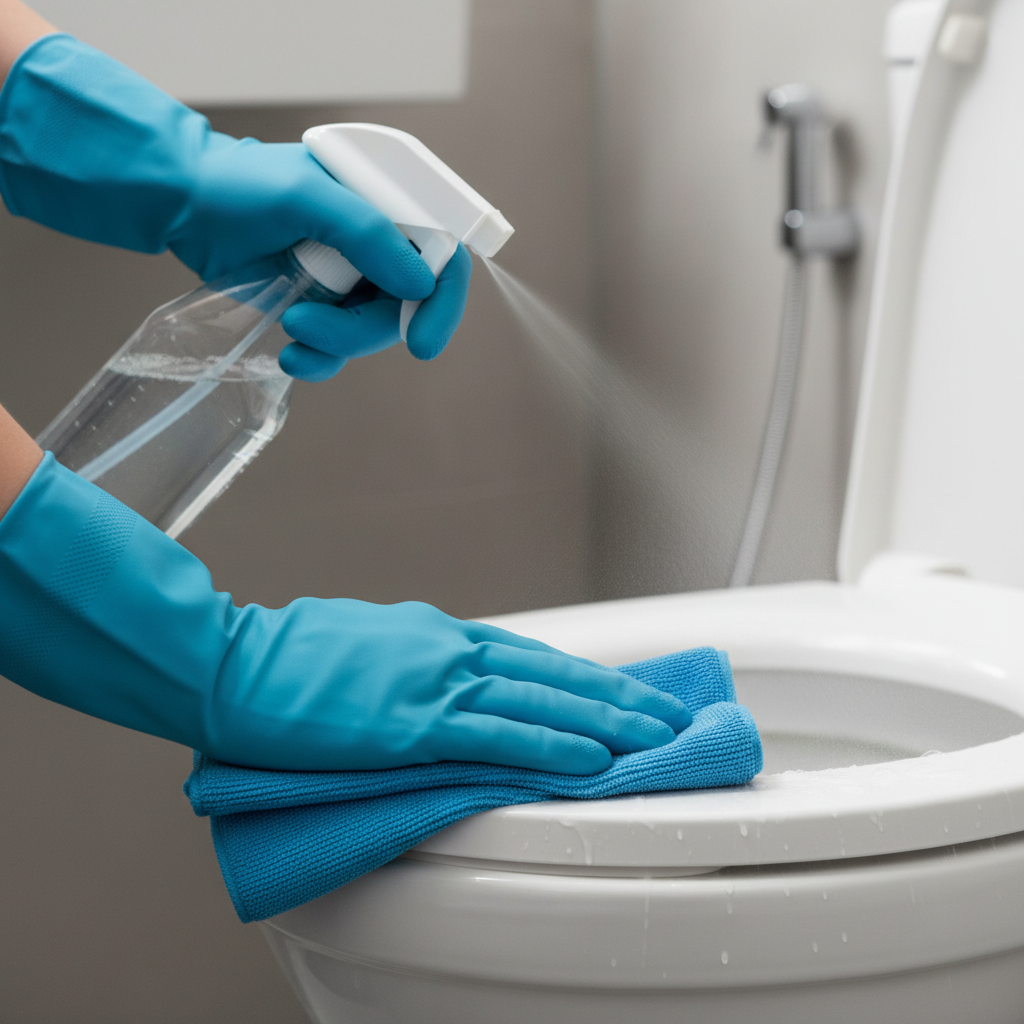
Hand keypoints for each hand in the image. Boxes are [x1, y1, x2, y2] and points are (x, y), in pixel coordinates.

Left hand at [0, 34, 469, 377]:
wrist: (181, 203)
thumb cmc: (238, 183)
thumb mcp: (305, 196)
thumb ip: (367, 234)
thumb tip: (421, 283)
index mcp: (387, 205)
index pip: (443, 253)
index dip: (442, 299)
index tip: (420, 342)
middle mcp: (377, 244)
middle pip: (406, 306)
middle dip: (365, 328)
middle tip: (313, 328)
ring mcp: (349, 277)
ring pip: (371, 331)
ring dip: (337, 343)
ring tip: (292, 329)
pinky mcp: (321, 305)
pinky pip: (339, 347)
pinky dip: (322, 359)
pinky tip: (293, 355)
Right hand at [0, 456, 691, 773]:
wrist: (231, 662)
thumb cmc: (283, 656)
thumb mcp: (363, 645)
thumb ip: (410, 660)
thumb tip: (434, 678)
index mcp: (434, 633)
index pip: (527, 654)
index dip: (578, 674)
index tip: (617, 687)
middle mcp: (448, 649)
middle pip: (551, 671)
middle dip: (614, 692)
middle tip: (664, 708)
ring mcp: (436, 683)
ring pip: (542, 700)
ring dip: (605, 718)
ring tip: (654, 734)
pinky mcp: (416, 723)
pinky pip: (501, 735)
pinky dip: (553, 745)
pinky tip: (592, 757)